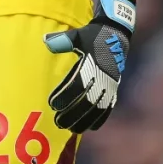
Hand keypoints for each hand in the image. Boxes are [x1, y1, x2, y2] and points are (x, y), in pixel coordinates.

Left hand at [43, 0, 134, 132]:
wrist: (116, 35)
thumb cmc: (94, 35)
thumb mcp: (79, 34)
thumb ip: (63, 40)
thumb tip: (46, 41)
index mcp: (94, 63)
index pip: (78, 83)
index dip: (65, 95)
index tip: (52, 104)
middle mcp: (104, 76)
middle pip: (87, 100)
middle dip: (72, 113)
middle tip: (57, 122)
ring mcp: (110, 84)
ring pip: (98, 107)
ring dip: (84, 120)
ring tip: (70, 129)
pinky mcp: (114, 89)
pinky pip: (108, 107)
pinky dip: (99, 119)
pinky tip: (89, 128)